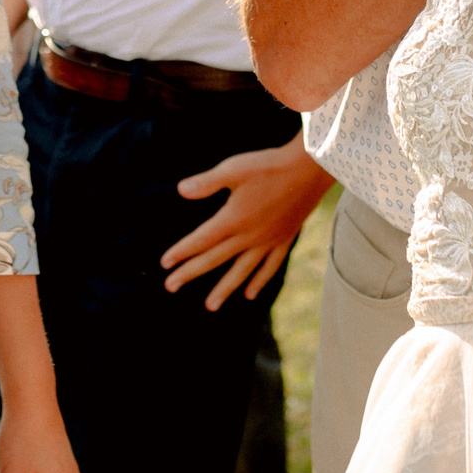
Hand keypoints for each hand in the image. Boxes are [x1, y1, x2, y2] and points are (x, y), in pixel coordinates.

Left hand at [160, 136, 334, 309]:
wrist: (308, 170)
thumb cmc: (268, 166)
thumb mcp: (234, 169)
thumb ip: (207, 182)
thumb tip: (180, 190)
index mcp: (233, 219)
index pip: (201, 240)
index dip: (181, 251)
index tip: (164, 263)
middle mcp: (248, 236)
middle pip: (214, 259)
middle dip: (190, 272)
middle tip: (170, 286)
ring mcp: (267, 241)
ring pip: (241, 271)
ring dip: (224, 288)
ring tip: (210, 306)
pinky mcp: (283, 240)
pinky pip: (269, 267)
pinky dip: (259, 281)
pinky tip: (249, 294)